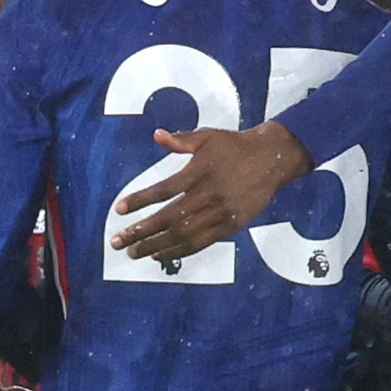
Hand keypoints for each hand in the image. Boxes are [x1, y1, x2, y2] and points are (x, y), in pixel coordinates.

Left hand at [109, 123, 311, 264]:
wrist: (272, 158)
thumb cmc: (235, 146)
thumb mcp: (208, 136)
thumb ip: (181, 140)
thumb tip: (156, 135)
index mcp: (199, 172)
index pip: (163, 190)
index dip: (140, 200)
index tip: (119, 210)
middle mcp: (208, 195)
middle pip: (169, 218)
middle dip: (141, 232)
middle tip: (117, 242)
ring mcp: (219, 214)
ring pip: (183, 235)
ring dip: (156, 246)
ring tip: (134, 253)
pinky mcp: (230, 226)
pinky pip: (201, 243)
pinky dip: (179, 251)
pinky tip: (161, 255)